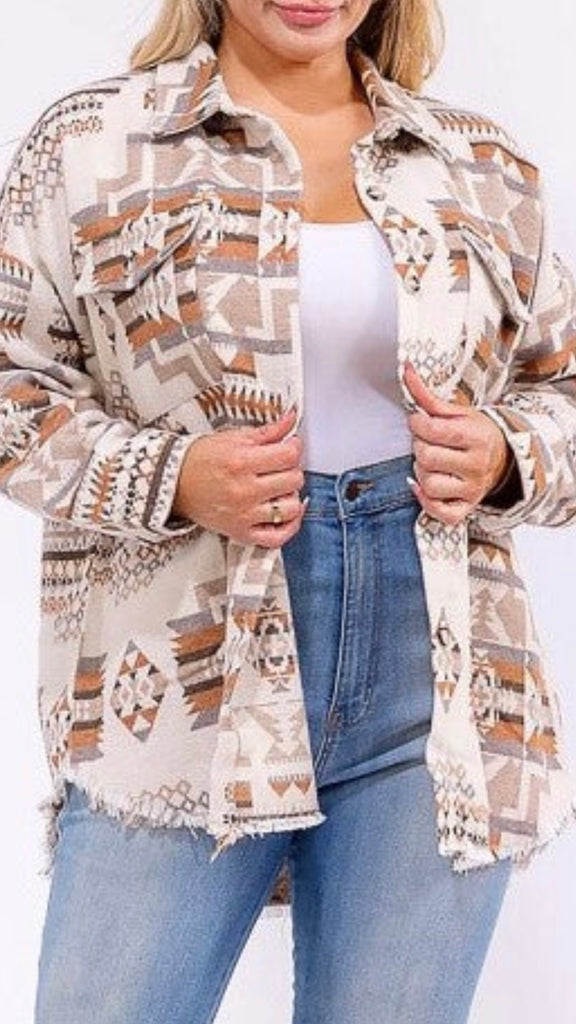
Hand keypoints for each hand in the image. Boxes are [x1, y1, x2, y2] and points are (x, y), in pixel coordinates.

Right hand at [171, 408, 307, 547]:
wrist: (174, 483)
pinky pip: (278, 537)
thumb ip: (267, 432)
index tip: (290, 446)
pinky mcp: (241, 532)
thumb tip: (291, 420)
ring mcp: (244, 515)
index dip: (295, 447)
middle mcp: (244, 490)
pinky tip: (286, 513)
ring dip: (291, 495)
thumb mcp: (232, 438)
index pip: (289, 455)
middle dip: (291, 469)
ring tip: (280, 488)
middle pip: (294, 480)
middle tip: (281, 466)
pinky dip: (290, 526)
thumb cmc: (200, 460)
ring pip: (291, 508)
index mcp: (241, 462)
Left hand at [404, 361, 512, 525]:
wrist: (504, 458)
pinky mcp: (466, 507)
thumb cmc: (476, 433)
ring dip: (422, 472)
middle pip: (427, 458)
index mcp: (476, 437)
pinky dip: (427, 501)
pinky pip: (440, 512)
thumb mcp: (458, 412)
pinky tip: (425, 486)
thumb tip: (406, 370)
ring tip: (431, 462)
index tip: (419, 422)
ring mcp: (472, 489)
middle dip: (419, 447)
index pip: (433, 430)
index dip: (417, 424)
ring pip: (429, 484)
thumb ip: (428, 395)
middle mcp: (476, 465)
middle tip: (427, 442)